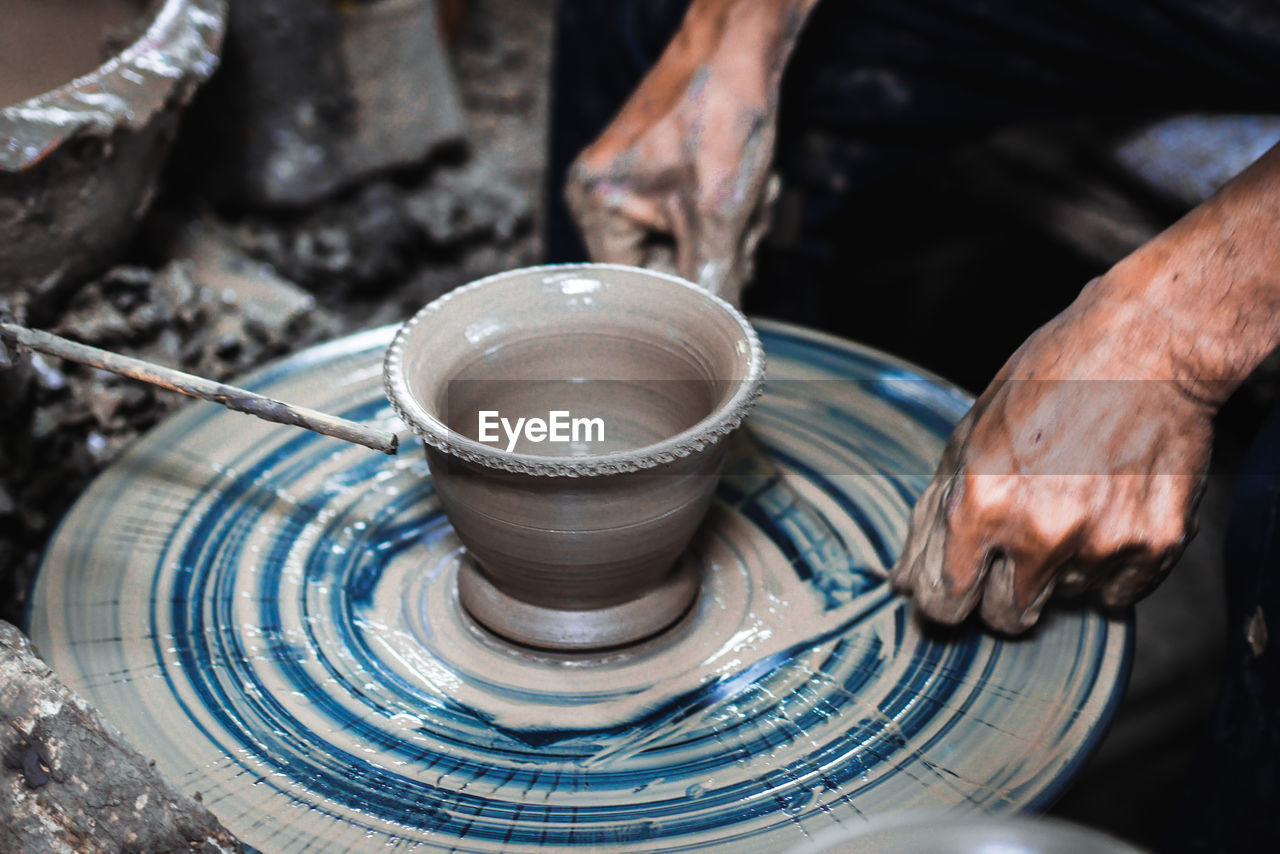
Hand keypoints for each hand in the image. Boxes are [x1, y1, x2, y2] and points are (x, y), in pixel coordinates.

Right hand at [564, 0, 815, 304]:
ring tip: (745, 197)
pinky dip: (721, 212)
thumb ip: (713, 284)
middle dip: (712, 254)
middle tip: (740, 223)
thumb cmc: (720, 113)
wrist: (739, 43)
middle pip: (661, 268)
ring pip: (685, 246)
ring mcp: (628, 183)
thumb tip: (717, 336)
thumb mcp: (719, 215)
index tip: (719, 281)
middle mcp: (599, 196)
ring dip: (726, 234)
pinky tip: (742, 187)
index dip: (682, 292)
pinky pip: (690, 219)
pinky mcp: (657, 174)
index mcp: (594, 206)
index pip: (633, 289)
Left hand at [889, 283, 1211, 632]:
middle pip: (1005, 618)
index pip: (946, 603)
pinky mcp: (1157, 544)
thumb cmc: (1050, 378)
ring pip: (1062, 600)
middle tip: (1017, 545)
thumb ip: (935, 511)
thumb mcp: (969, 434)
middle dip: (1001, 593)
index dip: (946, 601)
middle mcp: (1039, 533)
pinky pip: (1118, 594)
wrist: (1148, 344)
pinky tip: (1109, 513)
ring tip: (1072, 503)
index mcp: (982, 503)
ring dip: (1060, 569)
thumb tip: (906, 580)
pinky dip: (1109, 567)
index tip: (956, 591)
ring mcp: (1102, 542)